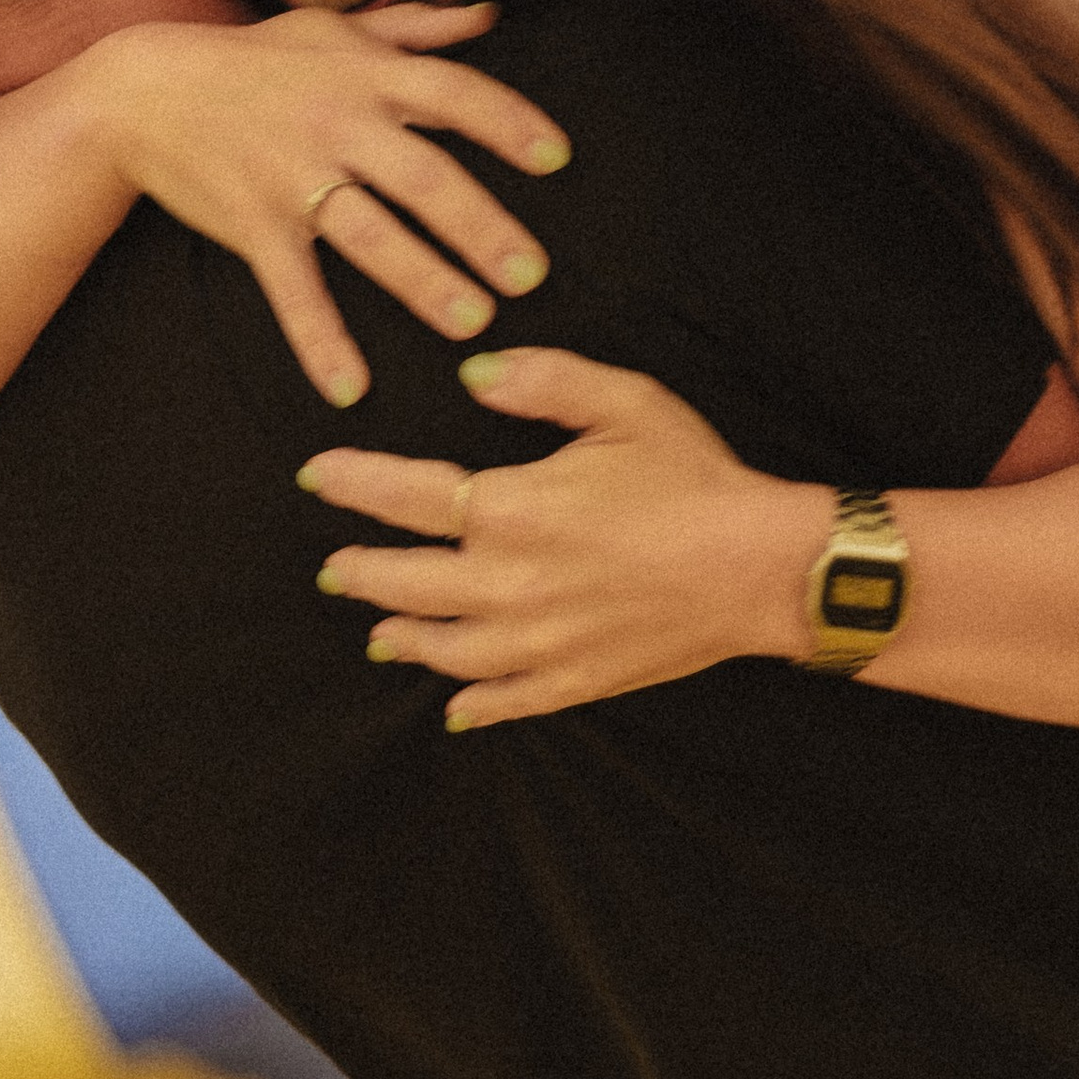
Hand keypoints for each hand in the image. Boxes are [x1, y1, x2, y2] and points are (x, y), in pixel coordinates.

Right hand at [90, 8, 570, 406]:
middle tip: (531, 275)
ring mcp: (292, 177)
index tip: (557, 157)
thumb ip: (418, 30)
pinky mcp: (254, 225)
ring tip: (473, 323)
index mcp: (364, 74)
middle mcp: (335, 123)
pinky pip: (292, 288)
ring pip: (368, 235)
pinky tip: (349, 389)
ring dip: (422, 281)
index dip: (507, 121)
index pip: (452, 93)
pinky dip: (318, 339)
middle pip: (422, 177)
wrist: (144, 89)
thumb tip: (494, 17)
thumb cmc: (253, 58)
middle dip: (479, 227)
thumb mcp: (332, 30)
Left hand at [300, 346, 831, 727]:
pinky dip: (471, 703)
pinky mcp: (574, 681)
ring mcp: (538, 643)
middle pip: (407, 582)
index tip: (318, 476)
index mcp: (512, 509)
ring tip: (379, 628)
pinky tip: (454, 705)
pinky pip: (504, 700)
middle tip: (333, 568)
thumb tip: (472, 372)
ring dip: (403, 636)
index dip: (355, 484)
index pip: (407, 497)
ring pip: (444, 647)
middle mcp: (509, 584)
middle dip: (361, 571)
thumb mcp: (621, 402)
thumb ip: (541, 380)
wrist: (759, 568)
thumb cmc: (692, 477)